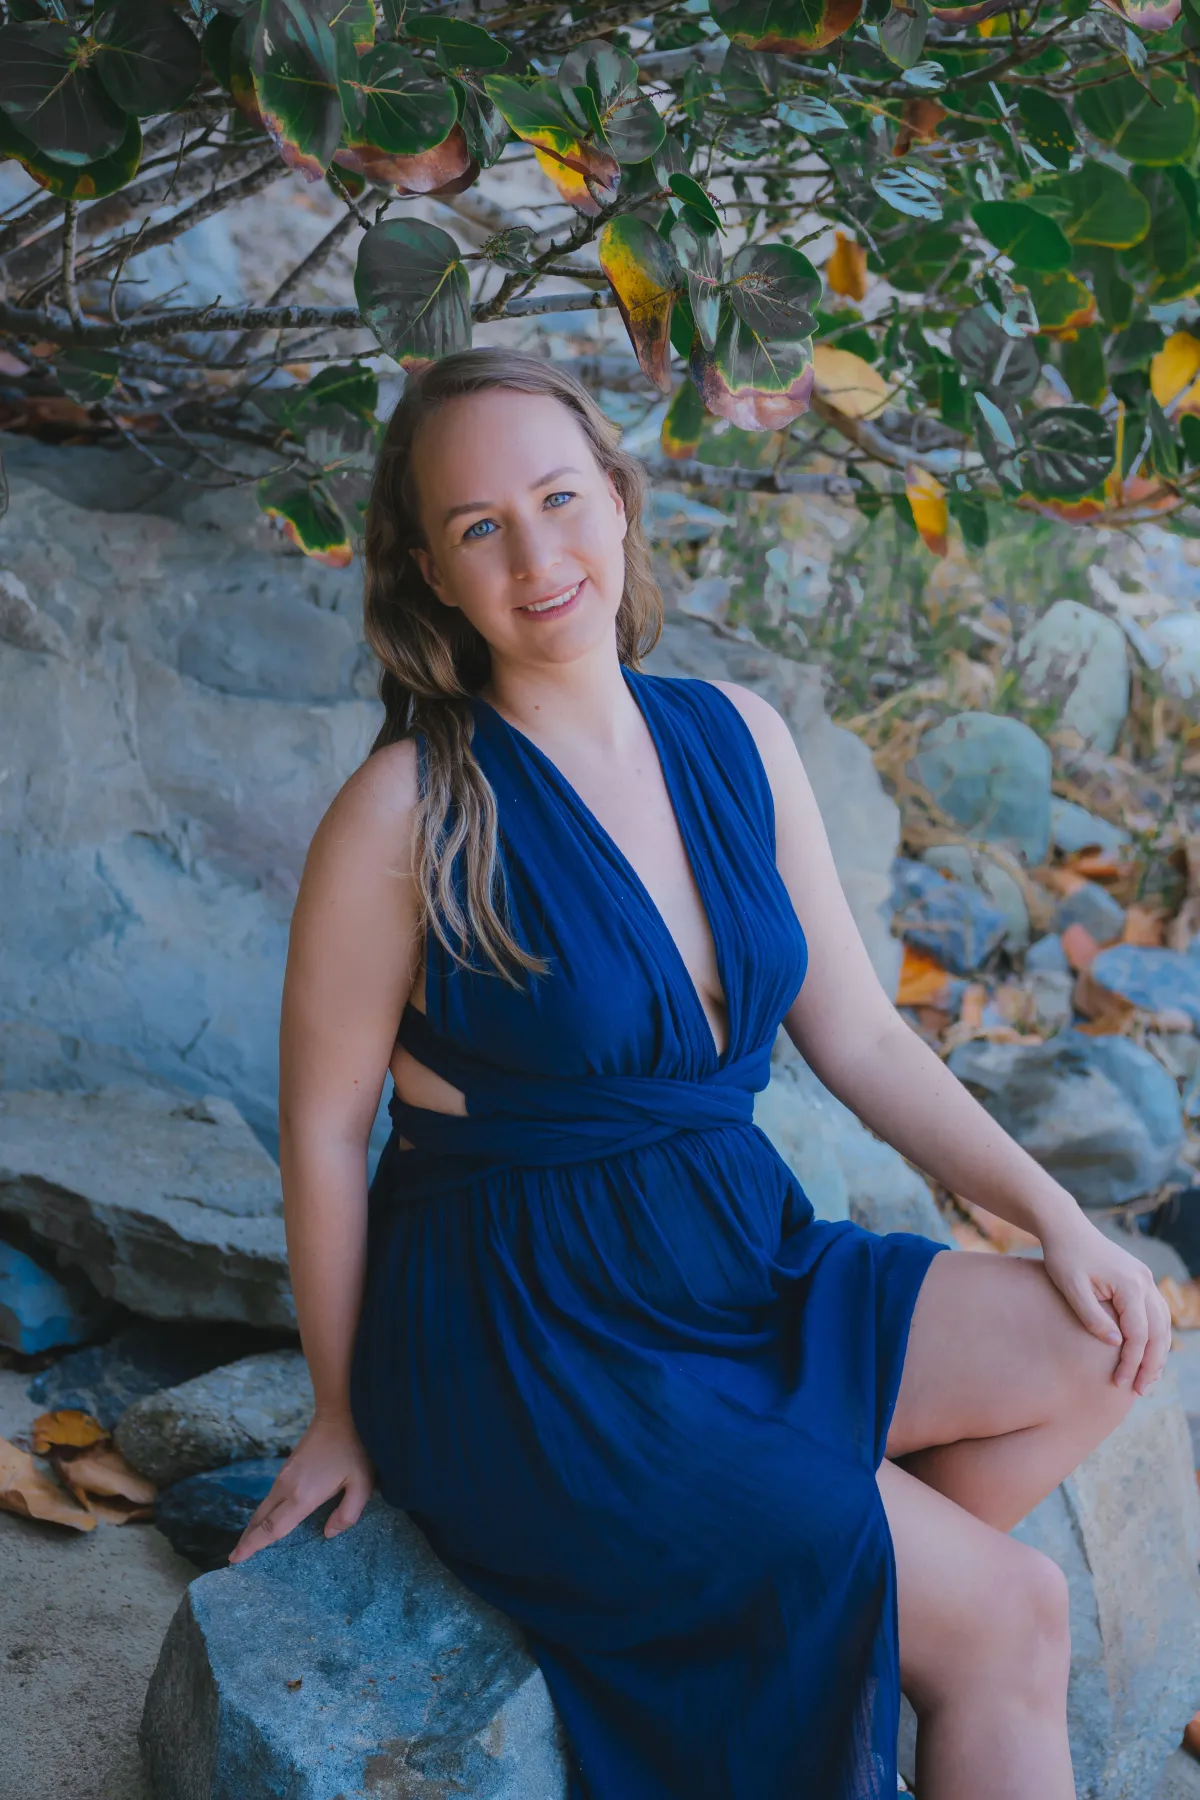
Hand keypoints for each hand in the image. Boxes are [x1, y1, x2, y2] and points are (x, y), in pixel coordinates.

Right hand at [227, 1411, 374, 1564]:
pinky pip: (270, 1497)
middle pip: (260, 1519)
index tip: (235, 1560)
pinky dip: (262, 1512)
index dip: (253, 1546)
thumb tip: (328, 1534)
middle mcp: (286, 1487)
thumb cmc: (354, 1450)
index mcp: (302, 1496)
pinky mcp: (287, 1467)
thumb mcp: (362, 1485)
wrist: (340, 1413)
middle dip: (246, 1540)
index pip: (272, 1528)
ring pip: (263, 1507)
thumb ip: (347, 1514)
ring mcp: (284, 1475)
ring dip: (253, 1526)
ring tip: (248, 1543)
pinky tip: (268, 1518)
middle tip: (235, 1558)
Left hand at [1039, 1212, 1172, 1396]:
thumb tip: (1116, 1343)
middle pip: (1158, 1332)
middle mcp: (1144, 1281)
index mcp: (1129, 1284)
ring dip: (1158, 1352)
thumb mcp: (1071, 1287)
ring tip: (1146, 1378)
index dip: (1131, 1361)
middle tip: (1138, 1390)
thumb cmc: (1063, 1257)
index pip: (1139, 1333)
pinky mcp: (1140, 1279)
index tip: (1119, 1382)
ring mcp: (1145, 1279)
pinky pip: (1157, 1313)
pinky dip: (1156, 1335)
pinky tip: (1147, 1352)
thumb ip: (1092, 1316)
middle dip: (1150, 1364)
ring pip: (1163, 1323)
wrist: (1066, 1228)